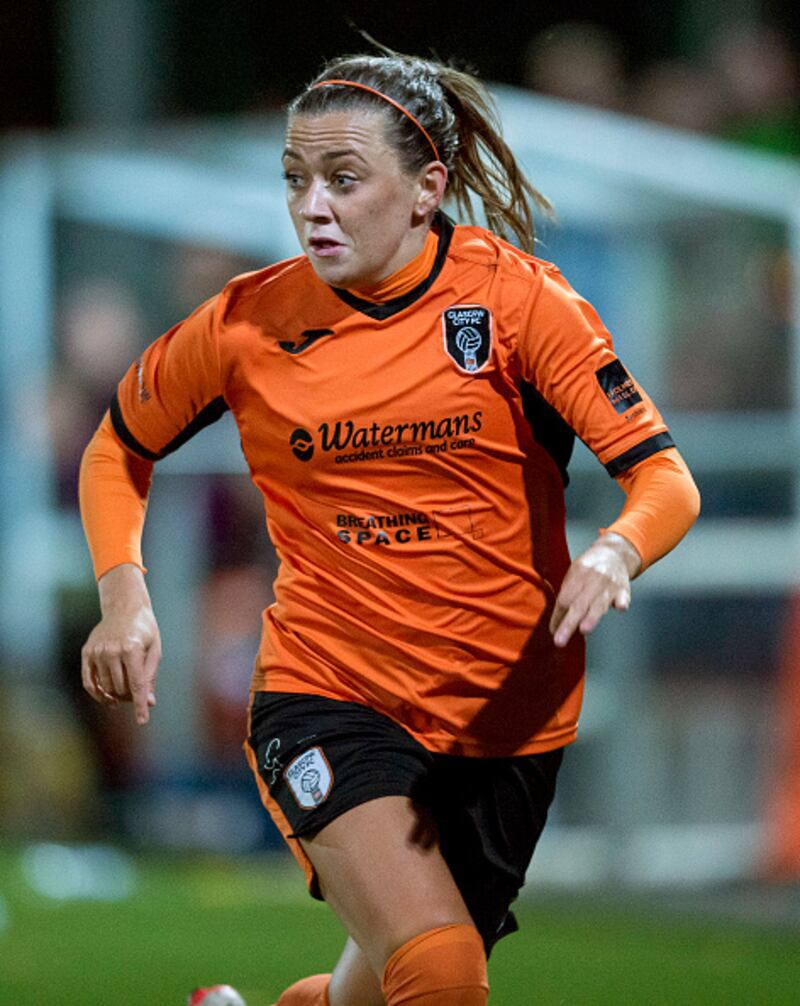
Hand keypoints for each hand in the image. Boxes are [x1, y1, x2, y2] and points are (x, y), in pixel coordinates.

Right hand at [81, 564, 161, 724]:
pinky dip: (98, 694)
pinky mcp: (87, 653)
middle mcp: (112, 650)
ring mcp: (97, 652)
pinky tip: (108, 699)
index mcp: (132, 649)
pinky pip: (89, 682)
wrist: (124, 607)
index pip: (136, 684)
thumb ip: (150, 676)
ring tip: (126, 693)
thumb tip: (148, 702)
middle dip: (131, 697)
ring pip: (106, 687)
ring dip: (116, 695)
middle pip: (121, 688)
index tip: (142, 721)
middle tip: (138, 695)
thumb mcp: (154, 650)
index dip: (139, 705)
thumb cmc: (145, 630)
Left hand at [549, 532, 640, 647]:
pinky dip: (622, 602)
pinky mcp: (624, 589)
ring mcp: (609, 584)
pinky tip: (620, 608)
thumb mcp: (574, 572)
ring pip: (599, 603)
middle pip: (579, 604)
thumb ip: (567, 593)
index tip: (553, 631)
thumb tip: (557, 619)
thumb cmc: (590, 567)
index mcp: (577, 573)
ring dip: (592, 617)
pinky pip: (623, 596)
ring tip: (583, 630)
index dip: (557, 616)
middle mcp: (593, 578)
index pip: (564, 598)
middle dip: (568, 624)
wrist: (615, 553)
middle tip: (560, 640)